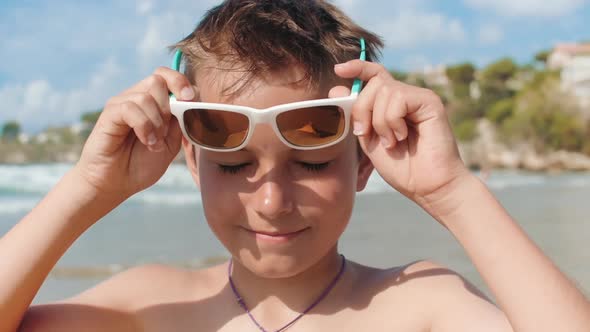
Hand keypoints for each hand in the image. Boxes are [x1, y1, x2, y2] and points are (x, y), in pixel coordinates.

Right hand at [74, 67, 194, 199]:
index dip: (181, 83)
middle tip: (165, 132)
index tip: (191, 99)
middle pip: (158, 80)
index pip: (167, 76)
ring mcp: (121, 103)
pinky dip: (144, 126)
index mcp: (153, 102)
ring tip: (154, 143)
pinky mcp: (110, 113)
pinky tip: (147, 142)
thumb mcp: (171, 143)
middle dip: (169, 107)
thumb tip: (190, 102)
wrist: (117, 183)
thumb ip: (180, 122)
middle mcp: (136, 97)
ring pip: (146, 96)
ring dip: (157, 123)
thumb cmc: (141, 164)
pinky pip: (130, 108)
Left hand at [333, 60, 470, 212]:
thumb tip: (336, 88)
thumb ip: (355, 116)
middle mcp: (406, 97)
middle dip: (362, 109)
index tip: (338, 70)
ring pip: (384, 91)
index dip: (357, 68)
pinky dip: (392, 121)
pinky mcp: (429, 101)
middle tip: (366, 134)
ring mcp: (418, 98)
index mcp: (391, 105)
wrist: (427, 186)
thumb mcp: (369, 140)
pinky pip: (398, 98)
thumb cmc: (401, 168)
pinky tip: (403, 137)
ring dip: (379, 121)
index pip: (374, 75)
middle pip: (373, 83)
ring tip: (392, 142)